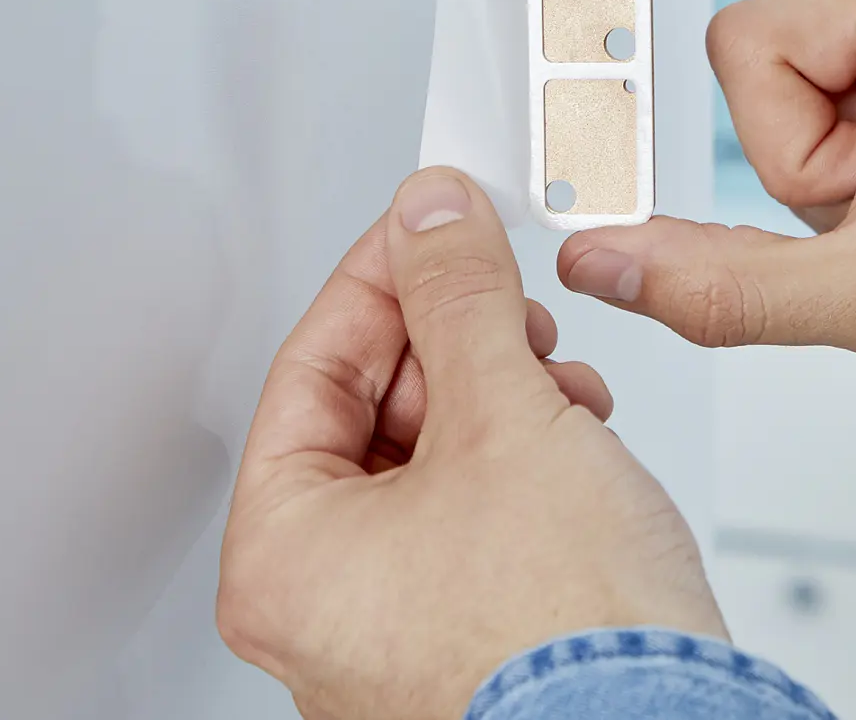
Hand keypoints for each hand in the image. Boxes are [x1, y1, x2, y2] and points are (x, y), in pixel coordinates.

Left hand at [218, 168, 724, 719]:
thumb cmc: (563, 633)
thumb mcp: (506, 414)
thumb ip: (458, 297)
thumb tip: (432, 218)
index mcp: (282, 556)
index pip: (312, 366)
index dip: (384, 277)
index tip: (435, 225)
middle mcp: (319, 607)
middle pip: (370, 415)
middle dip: (454, 343)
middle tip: (506, 300)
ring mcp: (389, 629)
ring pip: (428, 464)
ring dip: (499, 398)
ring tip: (558, 383)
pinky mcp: (464, 636)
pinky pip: (468, 518)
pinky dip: (519, 464)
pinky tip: (573, 442)